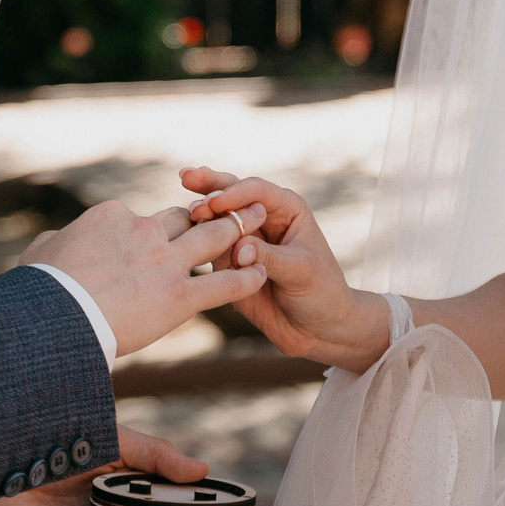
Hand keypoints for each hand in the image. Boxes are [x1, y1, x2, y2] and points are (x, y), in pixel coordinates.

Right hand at [32, 199, 269, 356]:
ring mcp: (166, 263)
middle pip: (186, 217)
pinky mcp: (180, 296)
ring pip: (213, 237)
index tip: (165, 236)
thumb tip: (54, 241)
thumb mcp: (42, 252)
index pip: (145, 217)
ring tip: (258, 219)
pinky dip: (245, 278)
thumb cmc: (40, 289)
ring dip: (239, 227)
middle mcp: (145, 232)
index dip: (158, 228)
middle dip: (212, 211)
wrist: (54, 317)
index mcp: (113, 217)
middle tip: (232, 206)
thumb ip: (57, 241)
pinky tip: (259, 275)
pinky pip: (223, 284)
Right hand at [180, 169, 388, 371]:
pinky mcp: (229, 263)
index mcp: (286, 209)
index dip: (236, 194)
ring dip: (200, 214)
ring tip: (188, 214)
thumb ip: (270, 257)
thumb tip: (239, 249)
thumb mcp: (302, 271)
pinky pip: (210, 249)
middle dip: (208, 185)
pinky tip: (182, 237)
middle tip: (185, 177)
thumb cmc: (321, 292)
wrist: (317, 329)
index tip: (216, 203)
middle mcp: (262, 219)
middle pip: (231, 194)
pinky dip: (196, 241)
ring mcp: (243, 240)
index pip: (257, 191)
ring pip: (215, 220)